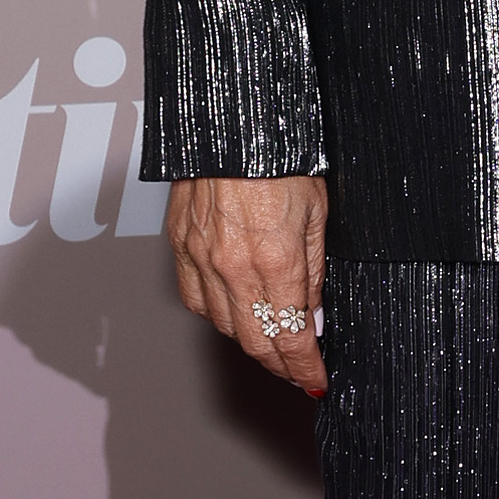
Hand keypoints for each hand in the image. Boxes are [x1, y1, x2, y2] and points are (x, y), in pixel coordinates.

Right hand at [168, 173, 327, 396]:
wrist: (234, 118)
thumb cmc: (282, 156)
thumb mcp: (318, 214)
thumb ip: (314, 273)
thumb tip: (313, 319)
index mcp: (275, 260)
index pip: (291, 337)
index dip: (305, 368)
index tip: (316, 380)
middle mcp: (233, 267)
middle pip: (255, 343)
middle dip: (280, 366)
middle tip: (298, 373)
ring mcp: (201, 258)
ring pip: (223, 326)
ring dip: (250, 342)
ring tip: (272, 345)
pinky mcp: (180, 245)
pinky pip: (194, 299)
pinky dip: (216, 315)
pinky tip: (233, 312)